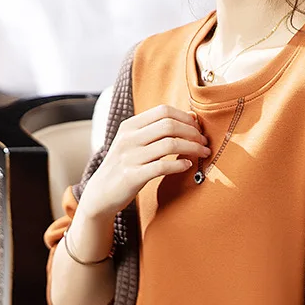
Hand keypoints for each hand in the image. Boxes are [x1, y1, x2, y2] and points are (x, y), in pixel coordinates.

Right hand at [81, 104, 210, 217]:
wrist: (101, 194)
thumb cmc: (123, 167)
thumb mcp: (132, 143)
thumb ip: (154, 131)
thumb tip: (189, 118)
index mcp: (129, 126)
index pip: (163, 111)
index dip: (185, 118)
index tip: (197, 128)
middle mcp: (128, 138)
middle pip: (169, 125)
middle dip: (192, 133)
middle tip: (204, 142)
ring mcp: (130, 157)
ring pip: (170, 145)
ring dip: (192, 148)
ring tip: (203, 153)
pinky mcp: (133, 176)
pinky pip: (162, 167)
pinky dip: (179, 165)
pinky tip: (188, 166)